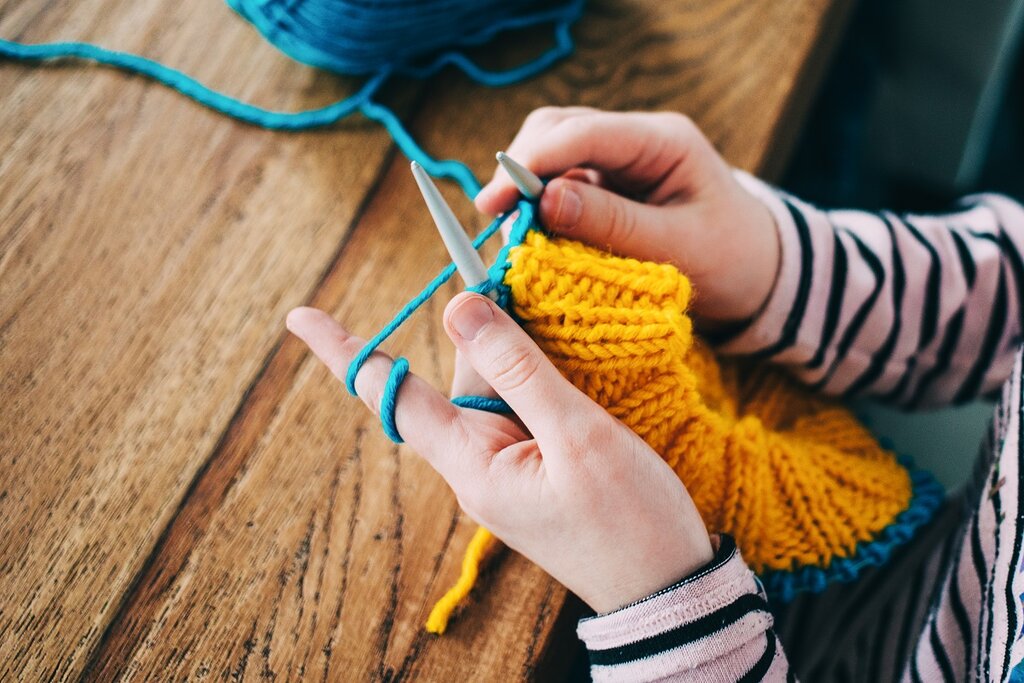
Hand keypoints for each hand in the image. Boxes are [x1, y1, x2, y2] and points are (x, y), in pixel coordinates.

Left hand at [287, 295, 712, 613]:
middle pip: (458, 375)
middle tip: (510, 270)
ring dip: (519, 348)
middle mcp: (476, 464)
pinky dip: (536, 374)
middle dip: (483, 326)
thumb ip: (519, 368)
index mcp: (472, 463)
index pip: (392, 395)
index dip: (346, 351)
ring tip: (558, 324)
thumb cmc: (630, 522)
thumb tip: (460, 304)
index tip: (299, 315)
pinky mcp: (534, 467)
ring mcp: (506, 467)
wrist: (669, 589)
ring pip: (494, 386)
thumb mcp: (577, 436)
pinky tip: (567, 358)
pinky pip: (520, 406)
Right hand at [475, 107, 779, 322]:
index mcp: (663, 141)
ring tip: (508, 230)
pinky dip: (537, 207)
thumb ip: (612, 224)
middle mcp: (637, 139)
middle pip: (557, 130)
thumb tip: (544, 203)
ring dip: (524, 187)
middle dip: (520, 169)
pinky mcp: (608, 185)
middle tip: (494, 218)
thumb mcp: (677, 248)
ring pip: (552, 152)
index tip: (495, 202)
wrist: (758, 276)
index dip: (532, 163)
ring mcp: (620, 160)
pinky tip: (527, 234)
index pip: (584, 133)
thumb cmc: (730, 260)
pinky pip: (559, 183)